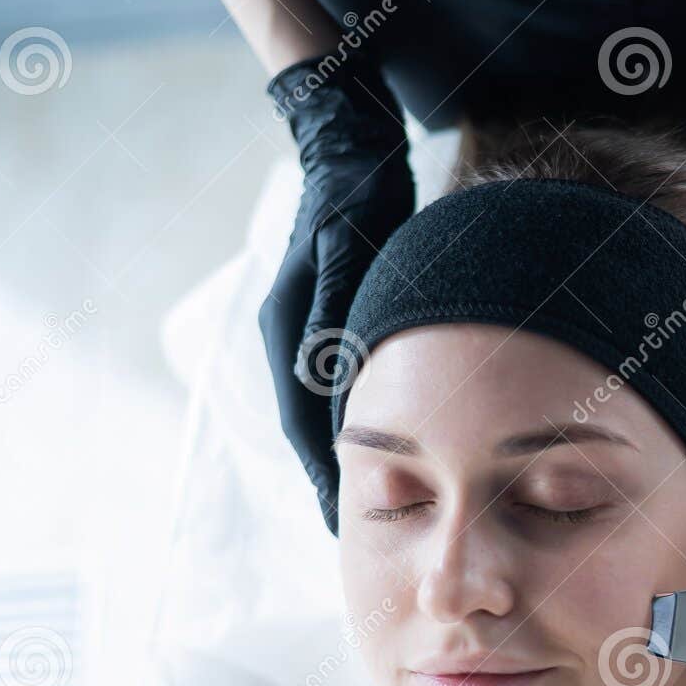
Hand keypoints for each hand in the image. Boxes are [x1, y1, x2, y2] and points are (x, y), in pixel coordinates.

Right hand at [260, 56, 414, 532]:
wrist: (354, 148)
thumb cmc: (357, 196)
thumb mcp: (348, 255)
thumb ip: (340, 316)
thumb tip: (335, 382)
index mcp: (290, 332)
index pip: (307, 426)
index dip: (327, 480)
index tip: (343, 526)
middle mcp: (294, 340)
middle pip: (315, 429)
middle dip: (338, 482)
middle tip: (364, 537)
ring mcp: (312, 333)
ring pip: (330, 413)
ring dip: (353, 459)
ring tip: (383, 509)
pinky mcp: (336, 324)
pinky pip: (347, 389)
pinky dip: (364, 425)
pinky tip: (395, 450)